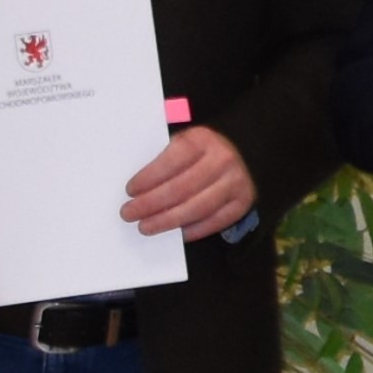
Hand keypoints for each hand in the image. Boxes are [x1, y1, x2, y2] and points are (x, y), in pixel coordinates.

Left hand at [119, 125, 253, 244]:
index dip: (148, 179)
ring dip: (167, 220)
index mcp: (203, 139)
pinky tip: (174, 232)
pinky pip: (215, 221)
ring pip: (197, 208)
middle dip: (151, 204)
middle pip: (181, 188)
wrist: (239, 155)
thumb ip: (161, 160)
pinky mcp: (242, 201)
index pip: (171, 161)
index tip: (130, 191)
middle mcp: (223, 159)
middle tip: (129, 214)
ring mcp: (236, 181)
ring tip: (146, 227)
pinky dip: (193, 230)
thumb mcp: (181, 144)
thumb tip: (135, 190)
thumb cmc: (198, 153)